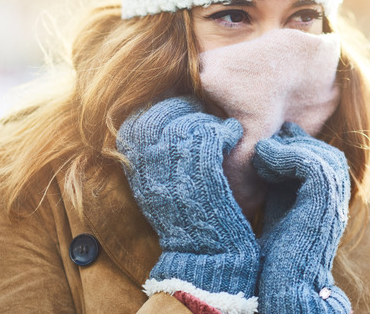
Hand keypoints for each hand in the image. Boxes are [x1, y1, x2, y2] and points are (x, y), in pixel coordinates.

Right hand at [117, 96, 258, 306]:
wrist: (206, 260)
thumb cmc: (189, 224)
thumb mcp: (160, 192)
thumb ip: (156, 161)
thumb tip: (164, 126)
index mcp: (136, 173)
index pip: (138, 123)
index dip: (161, 110)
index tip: (180, 109)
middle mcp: (149, 170)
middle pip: (160, 117)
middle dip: (183, 108)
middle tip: (202, 111)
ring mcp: (175, 173)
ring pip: (187, 124)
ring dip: (207, 120)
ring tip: (221, 127)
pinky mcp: (204, 176)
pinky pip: (211, 136)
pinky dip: (225, 130)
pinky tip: (232, 134)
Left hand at [253, 122, 351, 312]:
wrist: (284, 287)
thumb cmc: (274, 259)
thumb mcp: (277, 211)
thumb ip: (279, 187)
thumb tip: (264, 158)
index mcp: (327, 203)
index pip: (322, 161)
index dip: (296, 147)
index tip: (268, 144)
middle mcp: (336, 201)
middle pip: (326, 154)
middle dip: (296, 143)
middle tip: (267, 142)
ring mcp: (334, 201)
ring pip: (321, 154)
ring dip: (289, 148)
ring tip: (261, 152)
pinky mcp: (325, 202)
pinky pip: (311, 163)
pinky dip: (285, 155)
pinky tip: (263, 160)